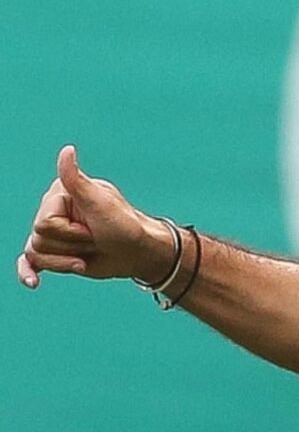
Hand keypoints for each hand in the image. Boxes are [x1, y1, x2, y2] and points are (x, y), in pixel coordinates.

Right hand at [16, 146, 170, 288]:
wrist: (138, 253)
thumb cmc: (124, 226)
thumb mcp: (100, 203)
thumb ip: (76, 180)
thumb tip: (67, 150)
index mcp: (60, 195)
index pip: (45, 223)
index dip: (71, 232)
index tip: (94, 228)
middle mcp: (53, 212)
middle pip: (39, 240)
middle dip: (72, 246)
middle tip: (95, 240)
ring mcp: (54, 234)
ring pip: (37, 254)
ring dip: (66, 261)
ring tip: (89, 254)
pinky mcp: (55, 253)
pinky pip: (29, 262)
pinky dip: (27, 271)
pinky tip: (32, 282)